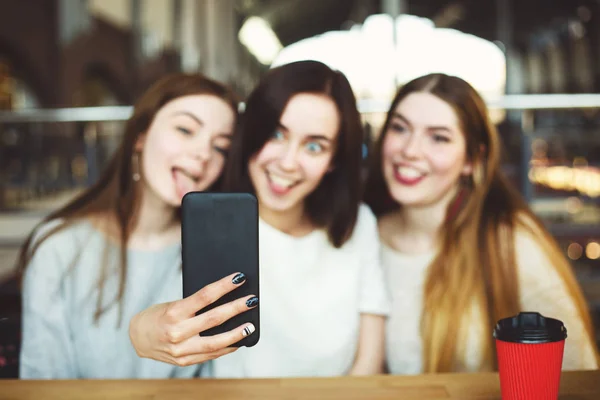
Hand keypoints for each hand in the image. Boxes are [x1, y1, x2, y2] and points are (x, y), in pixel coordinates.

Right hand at [129, 272, 256, 366]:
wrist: (137, 338)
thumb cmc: (158, 315)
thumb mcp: (173, 304)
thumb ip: (195, 304)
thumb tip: (225, 297)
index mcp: (174, 312)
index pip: (204, 295)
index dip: (224, 286)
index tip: (239, 278)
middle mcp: (177, 332)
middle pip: (214, 318)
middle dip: (236, 308)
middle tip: (252, 300)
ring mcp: (180, 349)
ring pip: (215, 343)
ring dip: (236, 334)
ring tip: (250, 326)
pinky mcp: (183, 361)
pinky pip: (210, 355)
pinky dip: (226, 348)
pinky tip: (238, 341)